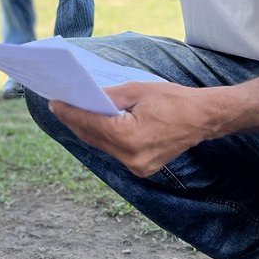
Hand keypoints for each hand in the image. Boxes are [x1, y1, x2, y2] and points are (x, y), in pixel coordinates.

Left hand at [49, 81, 217, 177]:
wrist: (203, 118)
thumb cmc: (173, 100)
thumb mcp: (137, 90)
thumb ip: (108, 96)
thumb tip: (86, 98)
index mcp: (129, 137)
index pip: (90, 124)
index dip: (70, 112)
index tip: (54, 102)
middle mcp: (131, 158)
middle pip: (93, 137)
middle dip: (74, 120)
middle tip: (59, 105)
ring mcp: (137, 166)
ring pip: (102, 146)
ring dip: (87, 129)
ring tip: (71, 113)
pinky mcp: (141, 167)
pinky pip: (114, 151)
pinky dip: (102, 137)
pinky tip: (93, 124)